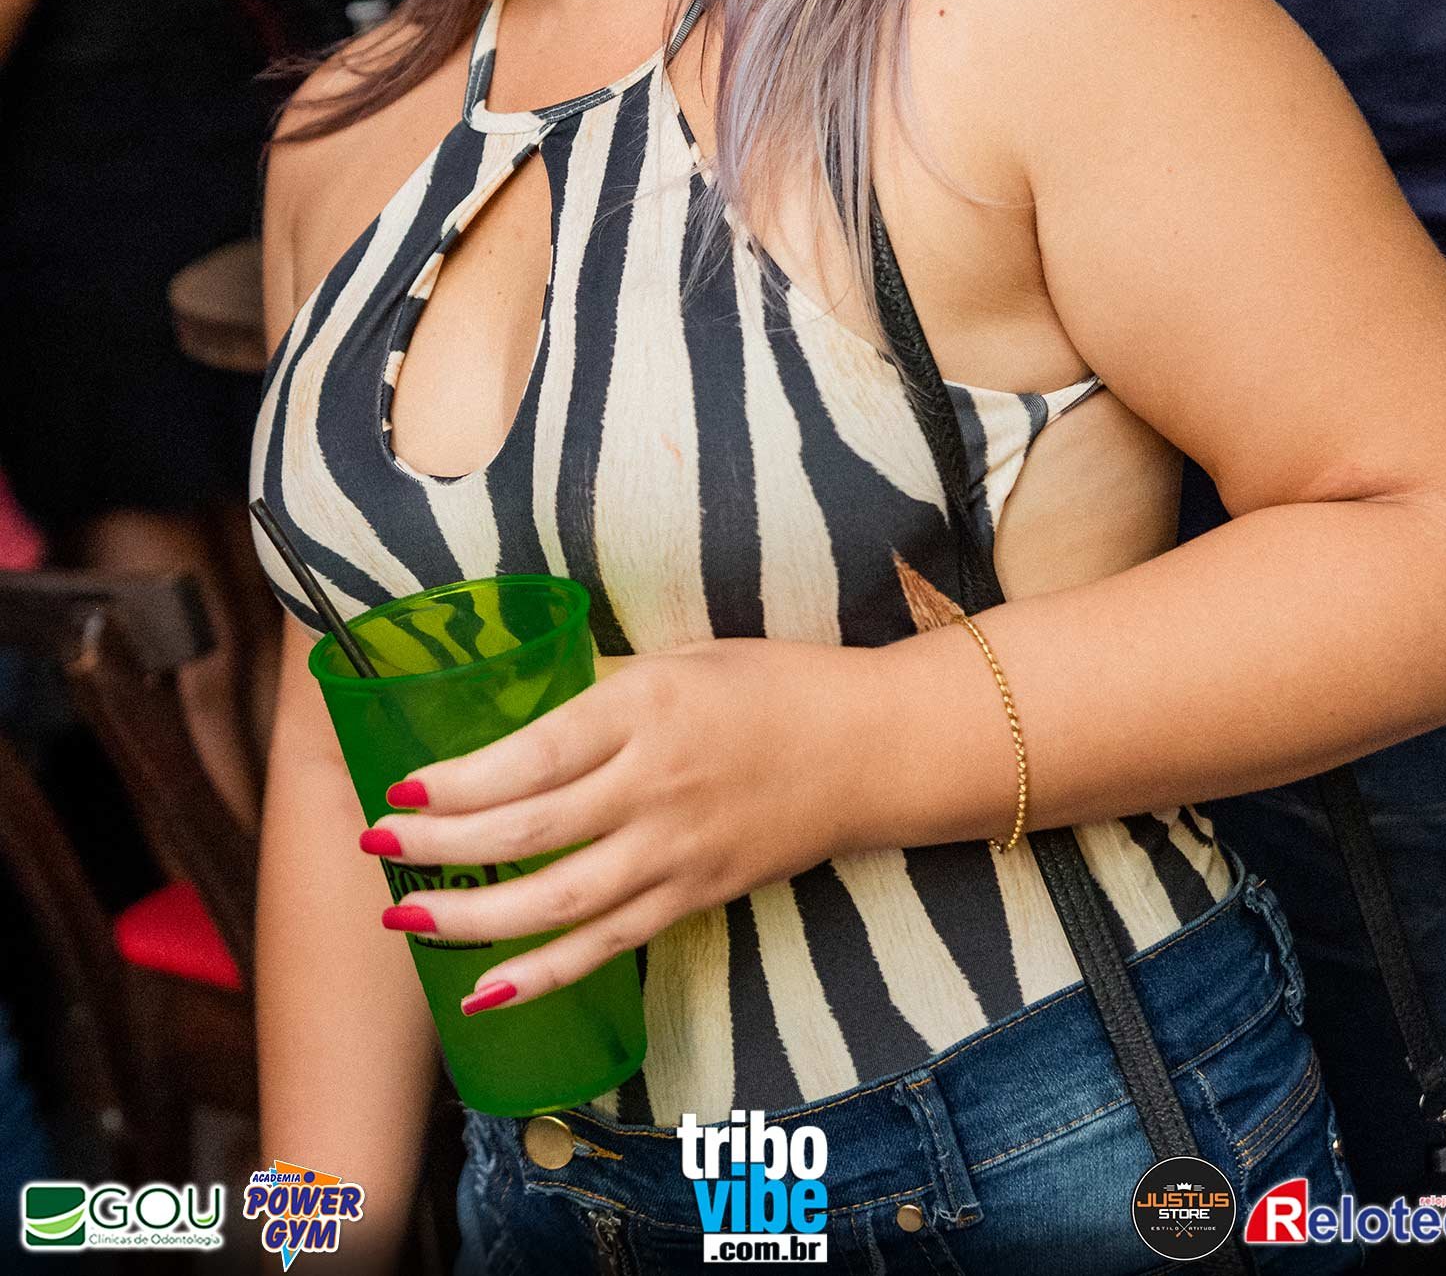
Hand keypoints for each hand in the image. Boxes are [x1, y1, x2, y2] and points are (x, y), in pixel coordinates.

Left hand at [359, 637, 884, 1009]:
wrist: (868, 749)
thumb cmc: (771, 686)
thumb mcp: (679, 660)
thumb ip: (599, 689)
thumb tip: (514, 707)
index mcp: (648, 708)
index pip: (535, 756)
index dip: (460, 781)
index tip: (399, 793)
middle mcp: (657, 786)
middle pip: (530, 830)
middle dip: (440, 847)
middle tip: (375, 850)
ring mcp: (676, 853)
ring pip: (558, 903)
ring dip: (471, 918)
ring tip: (404, 917)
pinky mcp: (693, 899)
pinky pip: (604, 946)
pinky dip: (540, 974)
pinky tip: (480, 989)